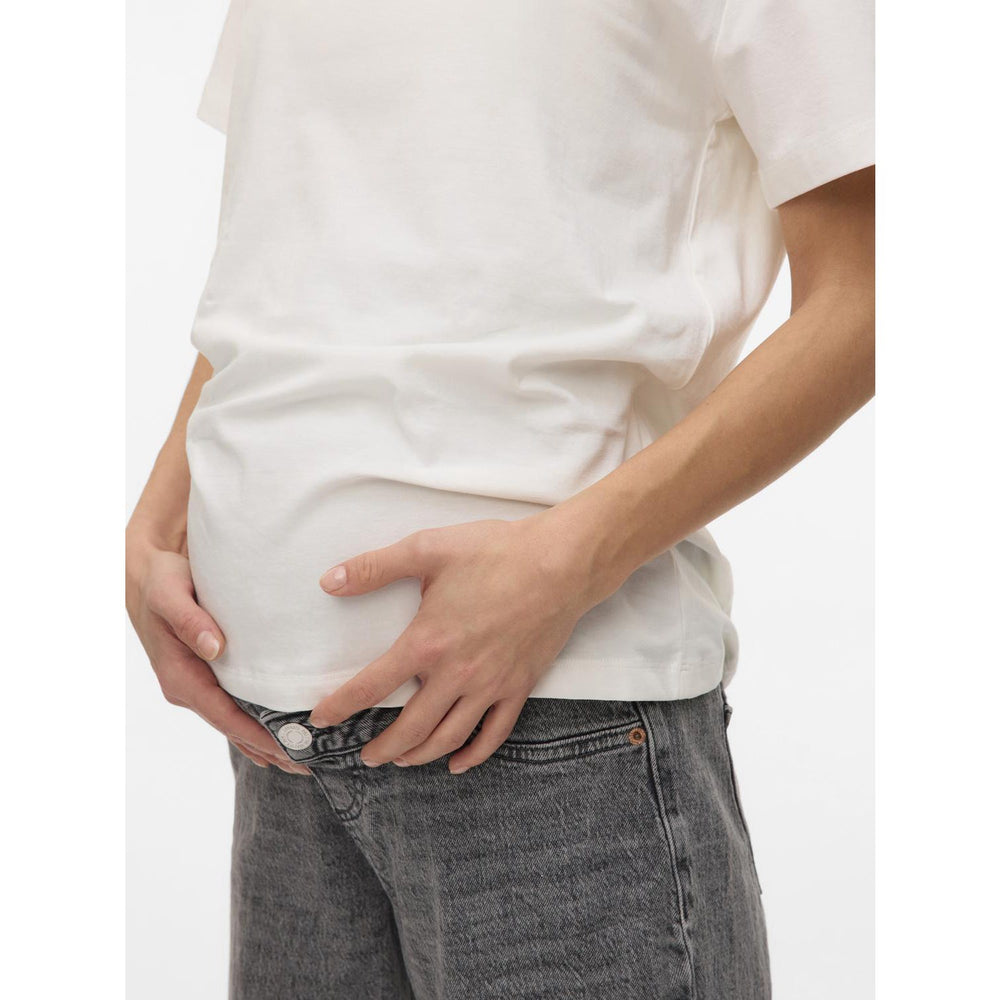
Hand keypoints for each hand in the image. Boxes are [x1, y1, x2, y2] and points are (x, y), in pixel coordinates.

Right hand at [126, 540, 309, 774]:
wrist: (146, 576)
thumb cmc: (160, 582)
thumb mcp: (170, 594)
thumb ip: (189, 620)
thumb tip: (214, 648)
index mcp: (180, 677)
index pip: (223, 715)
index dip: (254, 735)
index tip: (285, 750)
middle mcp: (188, 688)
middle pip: (232, 728)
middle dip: (268, 749)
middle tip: (308, 767)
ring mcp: (197, 685)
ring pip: (234, 721)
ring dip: (265, 743)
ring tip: (302, 761)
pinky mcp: (207, 676)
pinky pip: (234, 707)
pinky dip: (255, 725)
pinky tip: (277, 738)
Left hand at [309, 512, 605, 772]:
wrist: (561, 563)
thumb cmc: (496, 552)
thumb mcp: (428, 549)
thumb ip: (375, 568)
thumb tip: (330, 581)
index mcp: (427, 642)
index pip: (372, 686)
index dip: (342, 706)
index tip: (322, 719)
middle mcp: (456, 673)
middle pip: (410, 727)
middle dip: (382, 747)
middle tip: (365, 756)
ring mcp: (490, 685)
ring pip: (449, 737)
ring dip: (420, 755)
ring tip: (402, 760)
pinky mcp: (519, 686)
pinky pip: (494, 733)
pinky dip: (474, 754)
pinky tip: (457, 762)